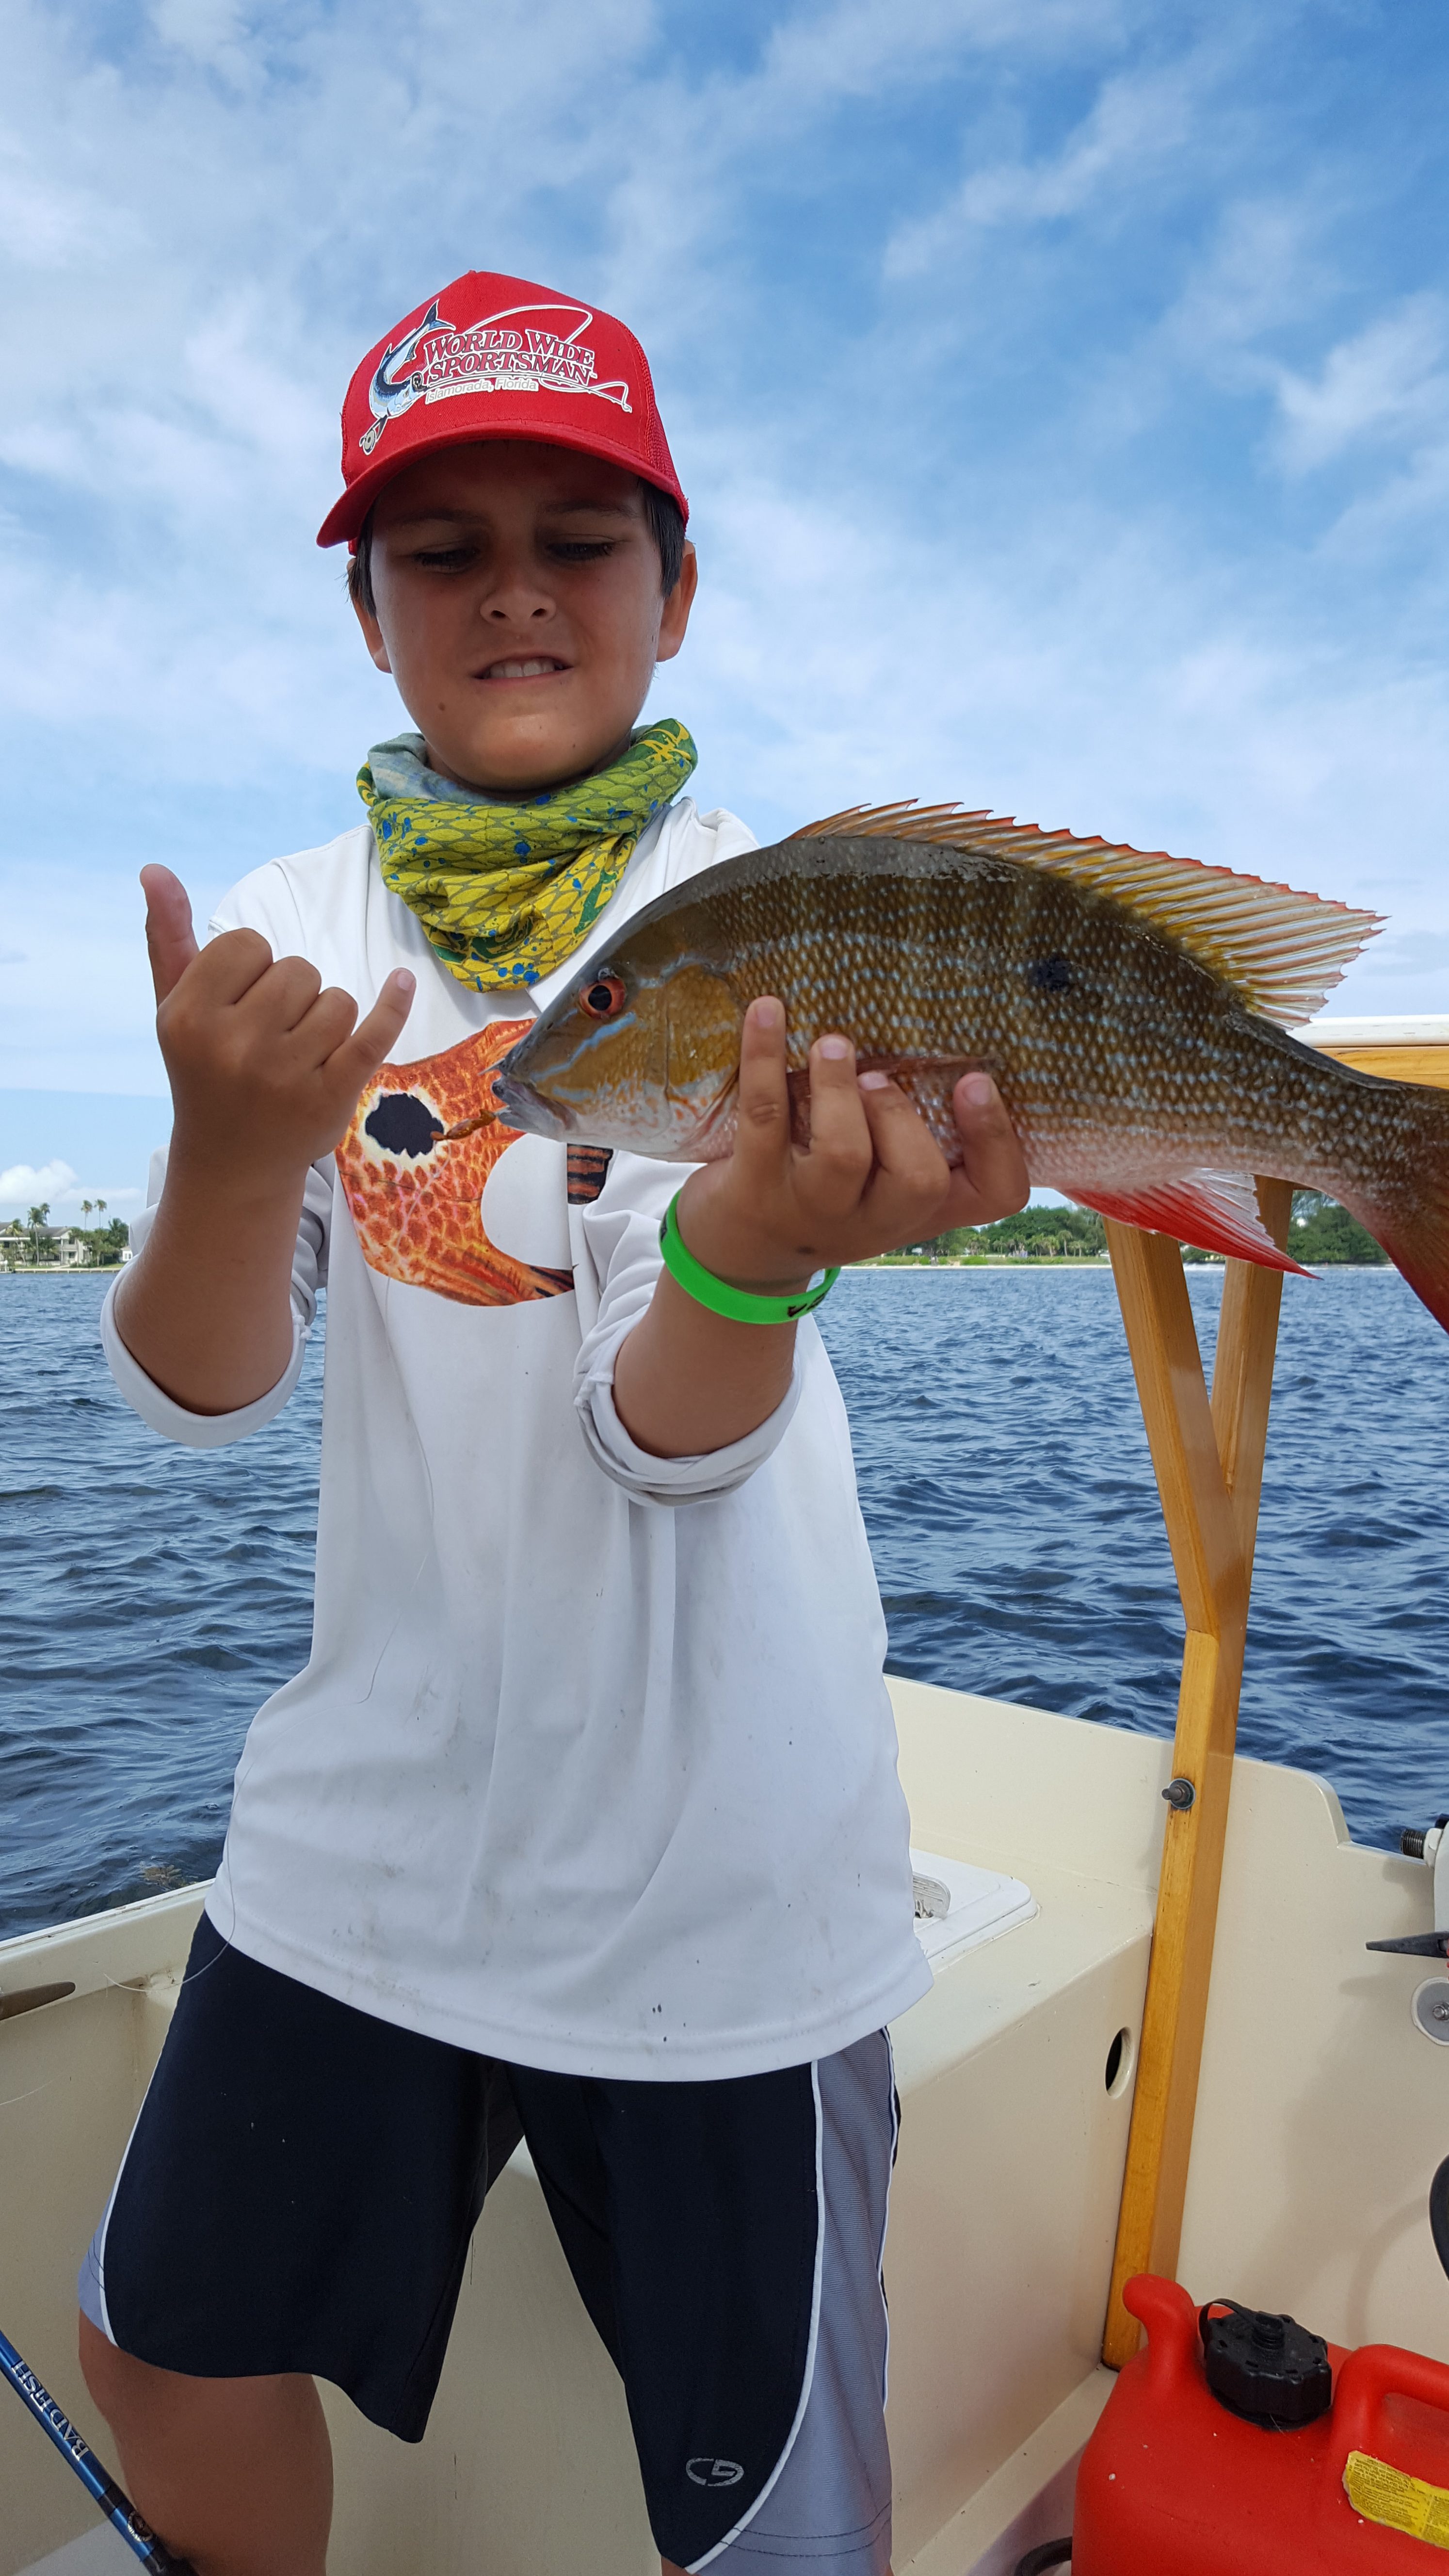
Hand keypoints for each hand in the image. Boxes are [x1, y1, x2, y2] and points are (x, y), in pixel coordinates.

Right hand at [142, 865, 414, 1194]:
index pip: (248, 942)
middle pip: (298, 969)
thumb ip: (168, 937)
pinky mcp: (331, 1098)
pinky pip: (374, 1034)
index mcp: (189, 1017)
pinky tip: (402, 982)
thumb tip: (154, 870)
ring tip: (298, 1052)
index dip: (253, 965)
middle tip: (269, 1036)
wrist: (232, 1163)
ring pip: (337, 1000)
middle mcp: (234, 1046)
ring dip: (326, 1017)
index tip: (241, 1001)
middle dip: (292, 992)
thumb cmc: (205, 1070)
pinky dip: (393, 1006)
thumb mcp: (175, 1008)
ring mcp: (285, 1075)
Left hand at [676, 996, 1028, 1286]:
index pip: (996, 1194)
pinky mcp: (754, 1187)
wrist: (741, 1255)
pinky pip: (764, 1116)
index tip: (974, 1079)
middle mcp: (873, 1222)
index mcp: (920, 1212)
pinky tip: (768, 1012)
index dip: (997, 1137)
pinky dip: (765, 1057)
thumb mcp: (880, 1186)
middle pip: (919, 1180)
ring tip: (832, 1045)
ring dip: (839, 1086)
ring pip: (843, 1153)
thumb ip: (913, 1137)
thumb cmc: (825, 1197)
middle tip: (874, 1075)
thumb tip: (929, 1041)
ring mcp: (812, 1211)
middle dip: (901, 1113)